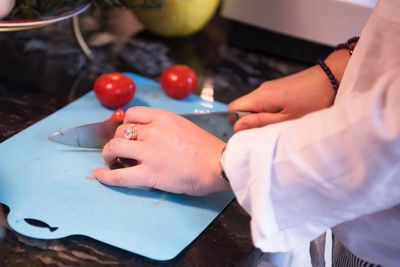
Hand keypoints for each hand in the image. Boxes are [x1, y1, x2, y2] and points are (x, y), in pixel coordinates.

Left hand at [93, 106, 229, 195]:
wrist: (219, 164)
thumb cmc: (207, 148)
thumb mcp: (185, 126)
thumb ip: (166, 127)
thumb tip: (151, 134)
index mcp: (164, 118)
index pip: (132, 114)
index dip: (125, 124)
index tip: (126, 133)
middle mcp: (153, 131)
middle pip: (121, 131)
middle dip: (116, 140)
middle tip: (119, 150)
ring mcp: (149, 152)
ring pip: (114, 147)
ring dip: (108, 154)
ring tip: (110, 161)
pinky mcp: (150, 173)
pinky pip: (119, 174)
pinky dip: (105, 175)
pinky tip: (100, 175)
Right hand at [228, 50, 349, 131]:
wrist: (332, 77)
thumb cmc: (313, 99)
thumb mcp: (286, 118)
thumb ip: (260, 123)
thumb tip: (237, 127)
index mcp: (260, 97)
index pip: (232, 108)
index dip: (235, 123)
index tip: (247, 134)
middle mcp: (261, 90)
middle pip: (243, 108)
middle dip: (249, 122)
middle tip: (266, 132)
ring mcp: (270, 88)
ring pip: (255, 106)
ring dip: (261, 118)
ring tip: (278, 125)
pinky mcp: (279, 88)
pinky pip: (265, 102)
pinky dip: (270, 112)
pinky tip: (285, 117)